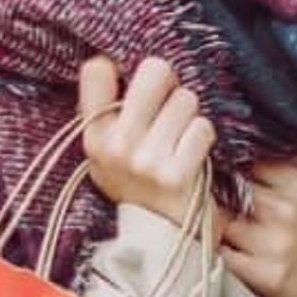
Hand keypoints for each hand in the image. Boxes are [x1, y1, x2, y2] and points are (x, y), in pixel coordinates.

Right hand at [78, 56, 215, 225]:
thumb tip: (114, 60)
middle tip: (168, 108)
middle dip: (170, 84)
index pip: (96, 69)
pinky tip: (191, 156)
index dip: (124, 68)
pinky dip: (203, 139)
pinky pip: (203, 127)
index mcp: (93, 135)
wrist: (161, 237)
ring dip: (190, 116)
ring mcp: (145, 160)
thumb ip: (111, 110)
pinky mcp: (176, 173)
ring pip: (186, 98)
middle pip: (155, 69)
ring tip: (179, 139)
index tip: (134, 84)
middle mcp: (115, 145)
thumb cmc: (140, 182)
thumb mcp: (110, 151)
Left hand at [220, 160, 296, 296]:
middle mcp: (288, 210)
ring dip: (216, 225)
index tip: (220, 170)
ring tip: (223, 230)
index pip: (249, 159)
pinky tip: (228, 252)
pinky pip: (222, 252)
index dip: (231, 166)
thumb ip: (286, 170)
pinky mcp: (264, 274)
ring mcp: (276, 242)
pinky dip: (219, 251)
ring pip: (221, 220)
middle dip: (219, 196)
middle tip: (214, 203)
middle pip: (230, 188)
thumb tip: (257, 137)